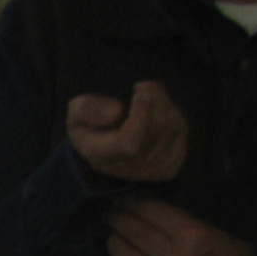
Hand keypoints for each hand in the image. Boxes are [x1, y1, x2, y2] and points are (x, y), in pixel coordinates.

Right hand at [66, 80, 189, 183]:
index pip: (129, 142)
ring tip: (147, 99)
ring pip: (171, 124)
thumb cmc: (91, 131)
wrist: (106, 158)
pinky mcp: (170, 166)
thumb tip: (118, 110)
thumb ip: (87, 109)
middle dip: (154, 96)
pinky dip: (172, 113)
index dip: (140, 114)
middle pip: (157, 126)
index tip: (137, 92)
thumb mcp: (76, 116)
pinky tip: (157, 113)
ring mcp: (153, 169)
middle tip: (142, 86)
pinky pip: (181, 129)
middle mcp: (129, 167)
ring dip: (163, 103)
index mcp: (103, 156)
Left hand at [107, 197, 253, 255]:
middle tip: (111, 213)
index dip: (133, 204)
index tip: (123, 200)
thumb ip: (177, 222)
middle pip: (133, 233)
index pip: (152, 213)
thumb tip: (144, 211)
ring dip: (114, 242)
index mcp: (192, 236)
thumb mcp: (209, 230)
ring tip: (114, 234)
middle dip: (117, 219)